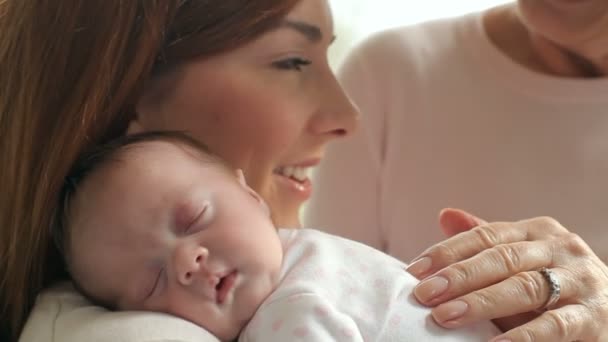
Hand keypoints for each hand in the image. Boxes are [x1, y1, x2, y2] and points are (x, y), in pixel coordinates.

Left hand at [406, 208, 607, 341]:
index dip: (447, 252)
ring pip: (525, 287)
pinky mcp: (594, 316)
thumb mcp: (520, 261)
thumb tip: (445, 215)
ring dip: (481, 303)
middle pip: (502, 258)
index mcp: (536, 231)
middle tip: (424, 294)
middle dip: (459, 276)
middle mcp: (560, 248)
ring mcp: (580, 280)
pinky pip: (554, 326)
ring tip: (446, 316)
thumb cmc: (554, 285)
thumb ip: (484, 243)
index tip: (414, 271)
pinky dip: (522, 337)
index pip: (485, 236)